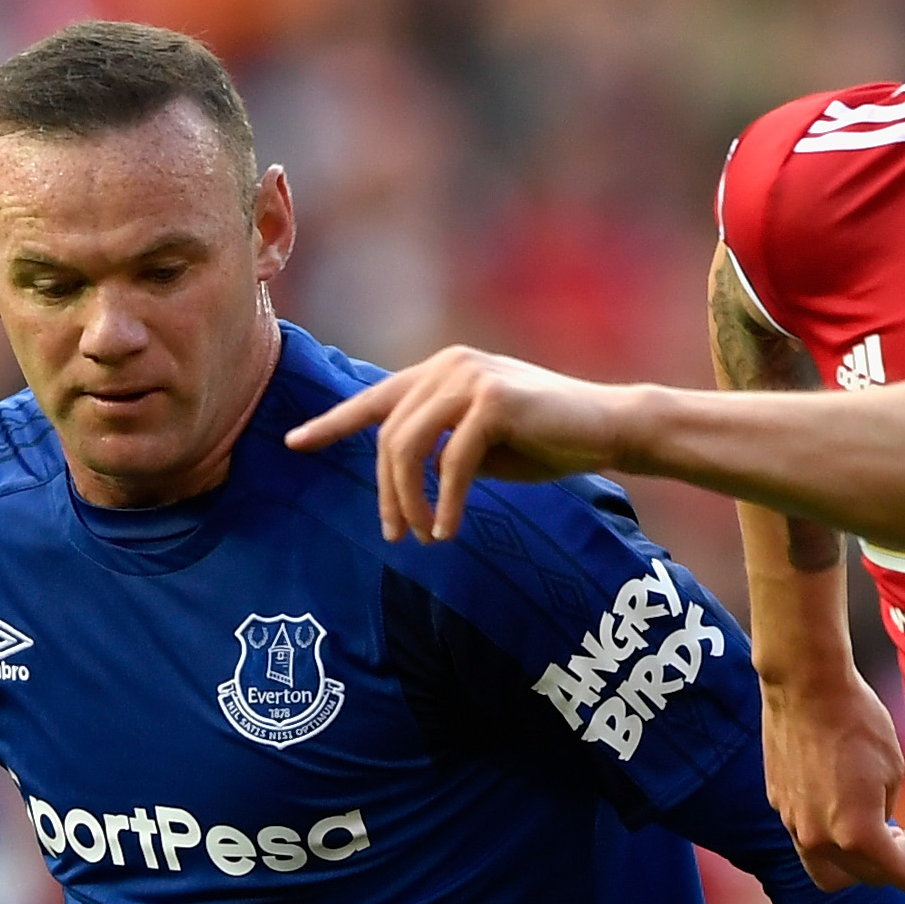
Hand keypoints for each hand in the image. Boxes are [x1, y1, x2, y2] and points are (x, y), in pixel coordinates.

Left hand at [282, 347, 632, 541]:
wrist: (610, 428)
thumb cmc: (548, 441)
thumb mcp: (480, 445)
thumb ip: (439, 447)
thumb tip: (400, 478)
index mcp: (441, 371)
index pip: (374, 399)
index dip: (331, 423)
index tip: (294, 444)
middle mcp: (449, 365)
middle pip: (387, 436)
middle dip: (386, 493)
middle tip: (397, 536)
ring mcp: (470, 376)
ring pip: (409, 446)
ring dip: (409, 501)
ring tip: (422, 538)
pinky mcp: (493, 400)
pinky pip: (450, 462)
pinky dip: (445, 502)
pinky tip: (447, 531)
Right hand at [762, 663, 904, 889]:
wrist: (805, 686)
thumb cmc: (858, 720)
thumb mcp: (894, 770)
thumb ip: (888, 812)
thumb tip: (882, 827)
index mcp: (857, 835)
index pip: (902, 876)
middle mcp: (820, 840)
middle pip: (865, 878)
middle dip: (889, 860)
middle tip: (901, 831)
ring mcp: (793, 824)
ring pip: (828, 869)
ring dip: (853, 858)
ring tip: (867, 824)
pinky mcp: (778, 804)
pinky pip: (806, 836)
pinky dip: (828, 831)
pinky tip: (839, 795)